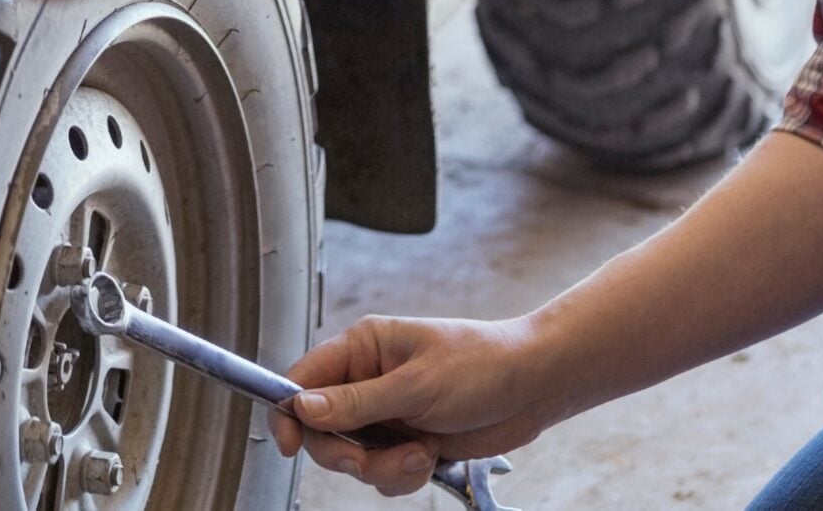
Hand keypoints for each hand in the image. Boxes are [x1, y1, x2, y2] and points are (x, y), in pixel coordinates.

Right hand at [268, 314, 559, 497]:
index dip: (289, 412)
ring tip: (420, 454)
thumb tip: (302, 407)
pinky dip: (403, 475)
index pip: (303, 378)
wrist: (533, 388)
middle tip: (367, 461)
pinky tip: (431, 458)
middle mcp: (367, 380)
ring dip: (383, 467)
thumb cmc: (482, 365)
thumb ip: (358, 401)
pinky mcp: (406, 441)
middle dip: (346, 453)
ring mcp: (387, 414)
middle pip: (322, 429)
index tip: (289, 444)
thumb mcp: (417, 385)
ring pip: (353, 457)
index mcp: (363, 348)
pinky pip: (382, 473)